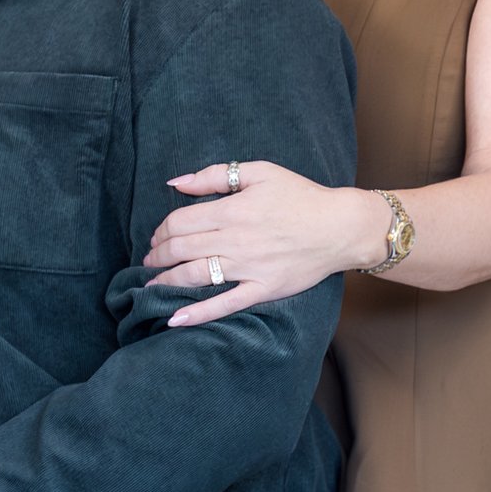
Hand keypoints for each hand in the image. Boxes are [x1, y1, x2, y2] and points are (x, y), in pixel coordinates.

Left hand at [145, 160, 373, 327]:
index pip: (180, 222)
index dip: (161, 230)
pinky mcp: (262, 289)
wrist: (340, 227)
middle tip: (150, 259)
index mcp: (232, 210)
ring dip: (166, 281)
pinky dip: (197, 313)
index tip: (157, 235)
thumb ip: (215, 175)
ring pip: (195, 276)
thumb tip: (176, 183)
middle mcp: (235, 240)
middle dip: (158, 255)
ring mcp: (248, 267)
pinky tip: (174, 319)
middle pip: (181, 249)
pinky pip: (225, 305)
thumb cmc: (300, 196)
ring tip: (152, 284)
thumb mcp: (260, 172)